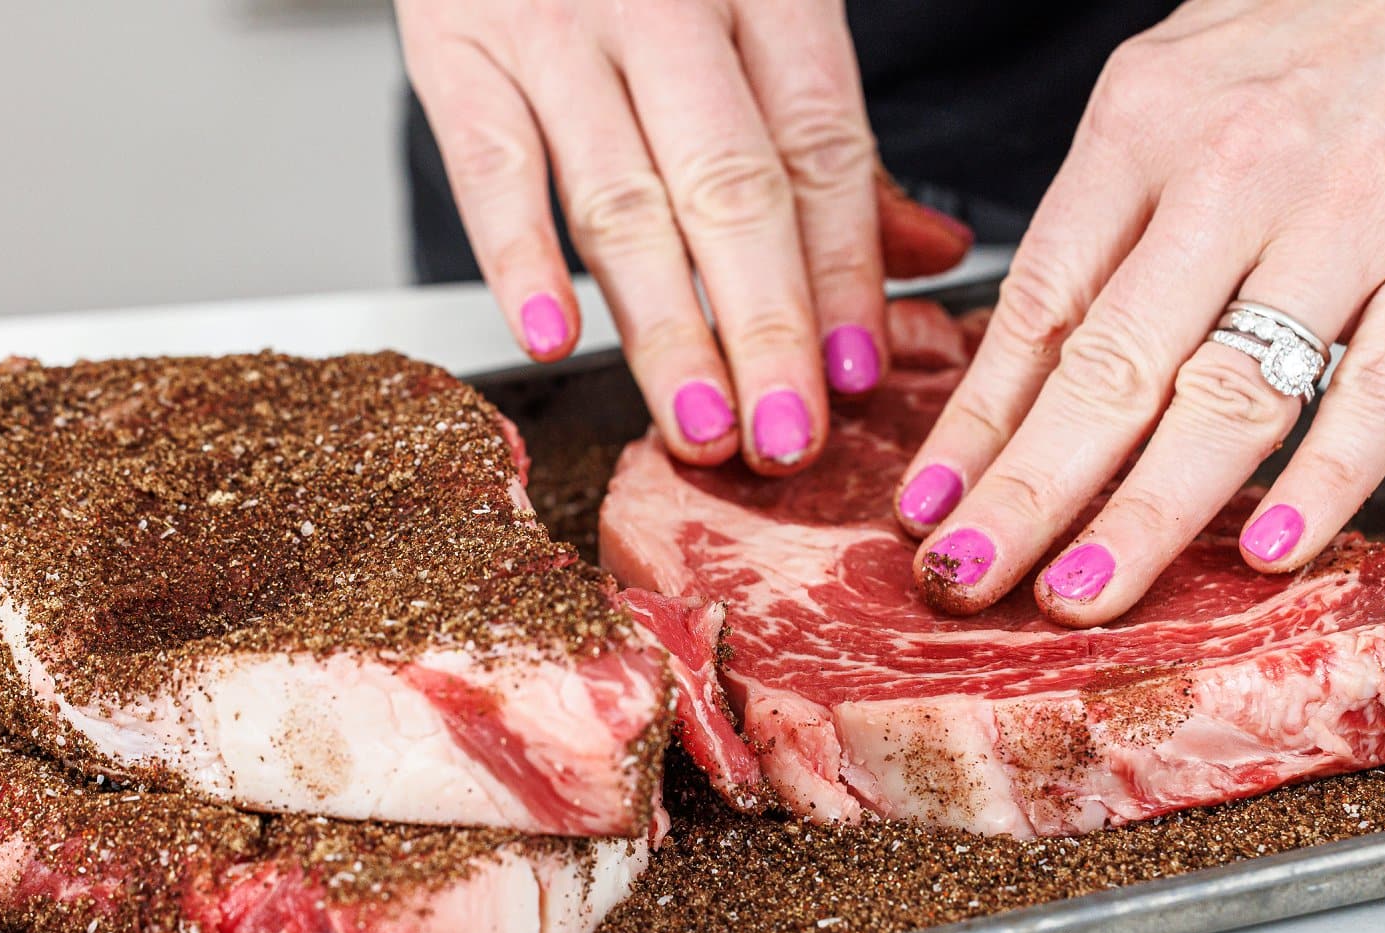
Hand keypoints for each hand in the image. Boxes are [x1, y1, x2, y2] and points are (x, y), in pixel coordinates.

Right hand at [396, 0, 970, 474]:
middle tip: (787, 437)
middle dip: (767, 327)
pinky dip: (519, 259)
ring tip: (703, 426)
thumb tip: (930, 254)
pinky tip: (553, 338)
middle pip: (730, 186)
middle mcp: (665, 4)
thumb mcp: (765, 12)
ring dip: (666, 329)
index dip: (843, 269)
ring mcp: (555, 27)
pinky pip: (488, 166)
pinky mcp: (454, 48)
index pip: (821, 145)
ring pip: (622, 200)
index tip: (856, 372)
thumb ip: (834, 141)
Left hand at [896, 0, 1384, 621]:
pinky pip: (1382, 391)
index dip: (975, 427)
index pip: (1039, 308)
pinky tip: (1268, 551)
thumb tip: (1026, 355)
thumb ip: (1108, 211)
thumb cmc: (1335, 25)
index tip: (927, 513)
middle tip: (967, 581)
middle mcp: (1237, 172)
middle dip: (1027, 494)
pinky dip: (1324, 480)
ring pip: (1229, 395)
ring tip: (1083, 594)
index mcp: (1146, 126)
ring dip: (1147, 513)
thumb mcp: (1179, 82)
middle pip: (1111, 367)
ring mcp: (1354, 217)